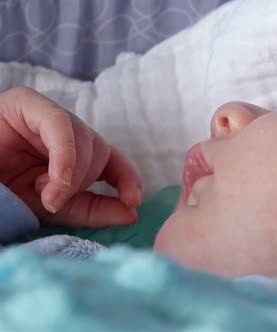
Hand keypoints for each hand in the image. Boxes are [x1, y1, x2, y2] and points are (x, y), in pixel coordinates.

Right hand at [0, 87, 141, 226]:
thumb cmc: (5, 195)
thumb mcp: (52, 208)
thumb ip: (92, 209)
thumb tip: (132, 212)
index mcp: (72, 153)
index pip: (112, 160)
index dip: (127, 178)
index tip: (133, 201)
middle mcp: (64, 131)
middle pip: (99, 151)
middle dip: (84, 182)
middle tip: (56, 200)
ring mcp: (45, 113)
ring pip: (85, 140)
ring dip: (70, 176)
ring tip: (43, 193)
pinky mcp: (25, 102)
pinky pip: (59, 125)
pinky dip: (65, 157)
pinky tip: (57, 182)